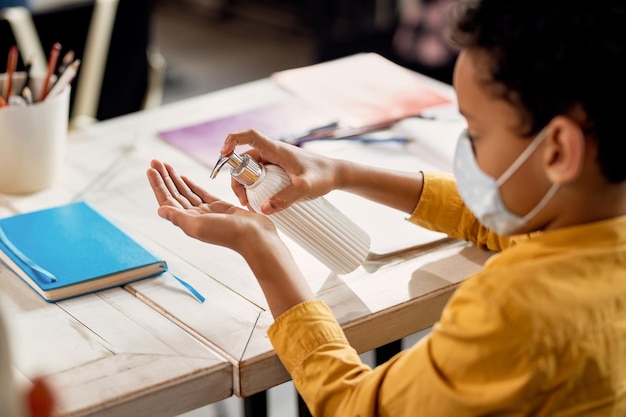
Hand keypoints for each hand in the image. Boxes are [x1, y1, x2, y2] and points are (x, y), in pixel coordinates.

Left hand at [146, 159, 276, 253]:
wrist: (254, 236)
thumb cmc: (229, 234)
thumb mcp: (198, 226)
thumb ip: (178, 217)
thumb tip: (160, 210)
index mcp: (188, 222)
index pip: (167, 200)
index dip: (158, 185)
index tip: (151, 169)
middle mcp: (195, 217)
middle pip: (174, 194)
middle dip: (164, 177)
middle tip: (155, 161)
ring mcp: (207, 211)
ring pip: (186, 192)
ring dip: (175, 179)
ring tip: (166, 165)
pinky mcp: (219, 207)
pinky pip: (201, 193)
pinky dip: (191, 184)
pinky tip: (184, 178)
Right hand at [221, 129, 342, 213]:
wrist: (337, 175)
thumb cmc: (323, 176)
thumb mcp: (304, 188)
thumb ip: (285, 198)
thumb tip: (262, 208)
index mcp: (276, 149)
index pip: (249, 136)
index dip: (232, 140)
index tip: (223, 154)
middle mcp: (273, 153)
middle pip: (244, 159)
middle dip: (237, 178)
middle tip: (242, 199)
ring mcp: (275, 162)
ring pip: (250, 170)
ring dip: (245, 185)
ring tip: (249, 204)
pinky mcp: (278, 171)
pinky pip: (259, 176)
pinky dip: (255, 187)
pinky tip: (259, 202)